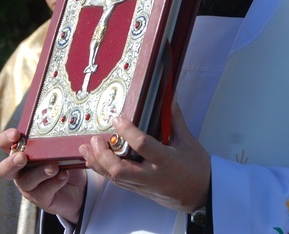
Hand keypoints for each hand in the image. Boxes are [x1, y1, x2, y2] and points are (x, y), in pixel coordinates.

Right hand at [0, 128, 86, 223]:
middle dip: (11, 163)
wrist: (77, 188)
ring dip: (40, 172)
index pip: (5, 144)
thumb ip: (57, 142)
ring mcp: (28, 187)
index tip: (16, 134)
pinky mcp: (40, 198)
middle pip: (3, 170)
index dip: (6, 139)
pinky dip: (55, 182)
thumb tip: (65, 133)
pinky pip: (44, 191)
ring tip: (54, 167)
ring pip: (27, 181)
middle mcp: (20, 171)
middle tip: (22, 157)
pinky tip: (64, 175)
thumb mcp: (60, 149)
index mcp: (21, 153)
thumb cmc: (64, 162)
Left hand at [79, 101, 209, 212]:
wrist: (201, 194)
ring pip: (114, 178)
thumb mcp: (188, 140)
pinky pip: (116, 181)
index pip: (142, 145)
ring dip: (97, 163)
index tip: (116, 118)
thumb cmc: (196, 168)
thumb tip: (170, 95)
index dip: (127, 131)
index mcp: (166, 161)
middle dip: (103, 155)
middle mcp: (152, 175)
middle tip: (97, 139)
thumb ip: (174, 117)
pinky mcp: (138, 189)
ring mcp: (143, 185)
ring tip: (87, 146)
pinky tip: (94, 159)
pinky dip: (102, 170)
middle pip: (120, 170)